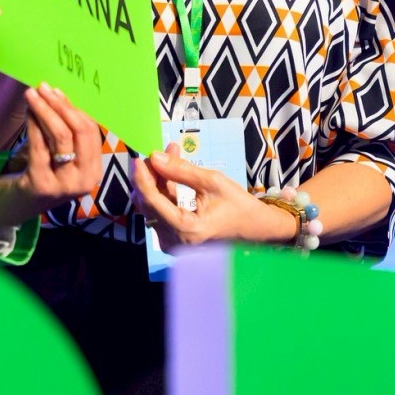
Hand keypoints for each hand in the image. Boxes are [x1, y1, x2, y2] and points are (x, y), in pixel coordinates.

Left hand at [0, 85, 104, 229]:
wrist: (15, 207)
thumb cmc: (39, 175)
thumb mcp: (58, 155)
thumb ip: (65, 133)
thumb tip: (58, 94)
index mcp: (94, 171)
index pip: (92, 131)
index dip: (75, 107)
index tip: (58, 90)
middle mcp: (85, 180)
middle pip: (80, 131)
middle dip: (61, 105)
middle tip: (44, 87)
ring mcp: (65, 185)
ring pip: (61, 136)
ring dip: (45, 110)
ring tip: (32, 93)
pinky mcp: (42, 184)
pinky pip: (39, 145)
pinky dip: (33, 123)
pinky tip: (28, 111)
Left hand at [132, 144, 295, 250]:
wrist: (255, 229)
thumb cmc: (239, 206)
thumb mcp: (213, 182)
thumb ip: (181, 170)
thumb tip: (155, 157)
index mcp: (186, 229)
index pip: (152, 201)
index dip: (141, 178)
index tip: (138, 157)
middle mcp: (175, 241)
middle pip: (148, 204)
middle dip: (150, 175)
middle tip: (158, 152)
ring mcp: (173, 242)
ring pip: (152, 207)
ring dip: (157, 181)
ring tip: (171, 156)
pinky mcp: (174, 239)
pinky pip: (161, 212)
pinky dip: (164, 192)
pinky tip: (171, 173)